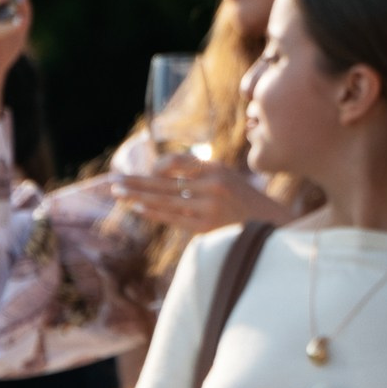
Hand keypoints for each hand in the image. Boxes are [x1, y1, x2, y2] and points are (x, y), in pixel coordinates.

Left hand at [111, 152, 277, 236]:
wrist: (272, 226)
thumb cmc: (245, 203)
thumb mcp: (227, 178)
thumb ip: (199, 175)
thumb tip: (161, 176)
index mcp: (216, 168)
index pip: (176, 162)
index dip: (157, 168)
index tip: (145, 175)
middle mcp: (212, 184)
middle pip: (164, 181)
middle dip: (136, 181)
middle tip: (114, 181)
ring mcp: (209, 206)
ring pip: (165, 199)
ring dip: (138, 196)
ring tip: (118, 193)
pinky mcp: (207, 226)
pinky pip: (174, 217)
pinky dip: (154, 212)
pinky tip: (138, 207)